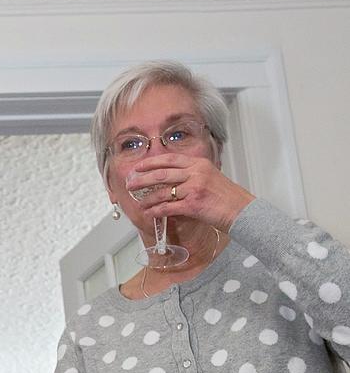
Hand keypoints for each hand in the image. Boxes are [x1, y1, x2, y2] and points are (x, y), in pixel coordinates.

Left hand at [125, 155, 254, 231]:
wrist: (241, 210)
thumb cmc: (226, 197)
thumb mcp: (210, 177)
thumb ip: (193, 175)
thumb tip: (172, 179)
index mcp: (199, 164)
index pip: (170, 159)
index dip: (151, 162)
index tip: (138, 166)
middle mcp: (196, 173)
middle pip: (162, 173)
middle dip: (142, 179)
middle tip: (130, 183)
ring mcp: (194, 188)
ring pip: (163, 191)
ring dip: (148, 198)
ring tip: (139, 203)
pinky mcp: (193, 204)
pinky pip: (169, 207)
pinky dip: (156, 211)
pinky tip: (149, 213)